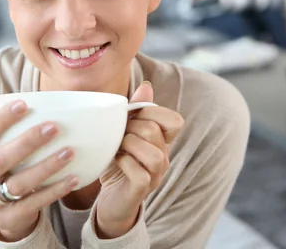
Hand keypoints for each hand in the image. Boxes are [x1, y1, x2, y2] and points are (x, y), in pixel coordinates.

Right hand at [0, 92, 78, 241]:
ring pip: (19, 184)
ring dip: (47, 166)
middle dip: (28, 142)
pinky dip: (55, 191)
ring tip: (70, 151)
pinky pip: (34, 204)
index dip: (1, 118)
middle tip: (54, 127)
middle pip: (1, 159)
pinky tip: (74, 178)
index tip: (25, 104)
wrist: (2, 211)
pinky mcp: (8, 218)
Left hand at [95, 82, 183, 237]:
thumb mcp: (125, 132)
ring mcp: (155, 175)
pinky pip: (141, 174)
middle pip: (155, 132)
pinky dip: (125, 163)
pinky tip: (116, 161)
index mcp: (162, 141)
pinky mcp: (142, 190)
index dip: (153, 112)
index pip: (175, 120)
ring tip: (118, 148)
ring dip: (129, 146)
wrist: (110, 199)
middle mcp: (164, 157)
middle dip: (131, 128)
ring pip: (153, 155)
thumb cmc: (119, 162)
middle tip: (118, 135)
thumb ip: (137, 110)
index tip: (132, 116)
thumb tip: (146, 86)